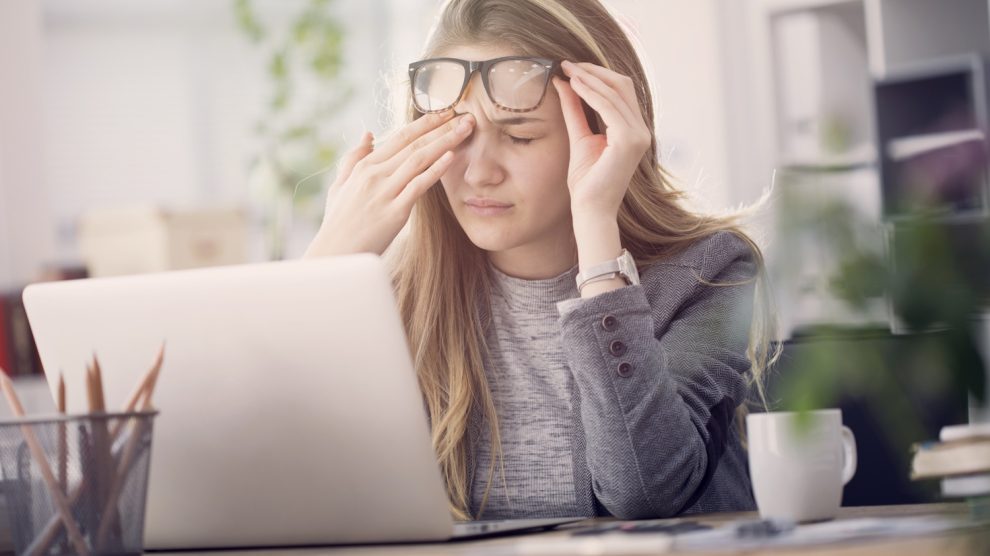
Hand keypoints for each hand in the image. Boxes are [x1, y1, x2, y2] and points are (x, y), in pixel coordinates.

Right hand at [304, 111, 475, 256]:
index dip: (425, 122)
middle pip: (414, 143)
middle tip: (466, 115)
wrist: (334, 254)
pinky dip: (436, 169)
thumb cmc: (338, 223)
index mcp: (365, 166)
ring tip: (466, 129)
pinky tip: (452, 156)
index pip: (400, 136)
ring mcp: (385, 192)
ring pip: (419, 159)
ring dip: (445, 141)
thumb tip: (368, 134)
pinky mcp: (395, 212)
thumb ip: (353, 158)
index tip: (445, 112)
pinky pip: (418, 185)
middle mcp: (374, 174)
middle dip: (442, 127)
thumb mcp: (340, 186)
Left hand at [552, 61, 650, 219]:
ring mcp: (639, 135)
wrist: (590, 209)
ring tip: (568, 70)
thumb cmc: (586, 182)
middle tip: (568, 63)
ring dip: (590, 78)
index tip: (572, 67)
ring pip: (616, 92)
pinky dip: (591, 93)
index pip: (620, 91)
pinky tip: (574, 85)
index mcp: (633, 130)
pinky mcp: (629, 141)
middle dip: (594, 71)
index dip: (597, 75)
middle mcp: (641, 131)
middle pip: (622, 85)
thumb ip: (575, 110)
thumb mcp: (579, 137)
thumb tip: (565, 83)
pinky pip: (610, 107)